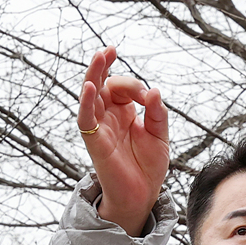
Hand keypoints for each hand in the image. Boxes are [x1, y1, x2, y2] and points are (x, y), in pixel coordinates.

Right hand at [78, 46, 168, 235]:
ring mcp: (100, 127)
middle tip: (110, 49)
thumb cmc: (149, 166)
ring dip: (93, 74)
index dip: (135, 86)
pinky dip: (85, 103)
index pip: (123, 87)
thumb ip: (157, 113)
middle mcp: (108, 116)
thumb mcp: (160, 135)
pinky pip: (85, 118)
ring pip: (90, 95)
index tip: (149, 97)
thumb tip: (154, 91)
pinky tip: (89, 87)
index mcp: (124, 112)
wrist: (143, 195)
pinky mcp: (95, 141)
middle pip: (101, 84)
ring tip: (100, 56)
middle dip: (104, 65)